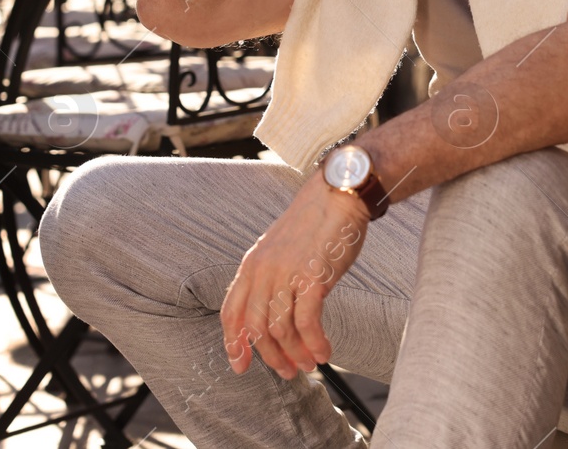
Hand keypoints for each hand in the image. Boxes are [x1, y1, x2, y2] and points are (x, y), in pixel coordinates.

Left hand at [219, 168, 367, 379]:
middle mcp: (263, 271)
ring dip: (295, 354)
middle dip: (271, 357)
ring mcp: (286, 274)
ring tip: (310, 363)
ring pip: (280, 330)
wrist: (336, 194)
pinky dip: (314, 343)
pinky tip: (324, 351)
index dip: (233, 343)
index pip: (232, 312)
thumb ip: (271, 279)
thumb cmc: (313, 225)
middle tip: (288, 372)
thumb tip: (273, 317)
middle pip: (256, 328)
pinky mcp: (312, 277)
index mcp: (251, 265)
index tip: (241, 365)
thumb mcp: (279, 251)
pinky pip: (307, 322)